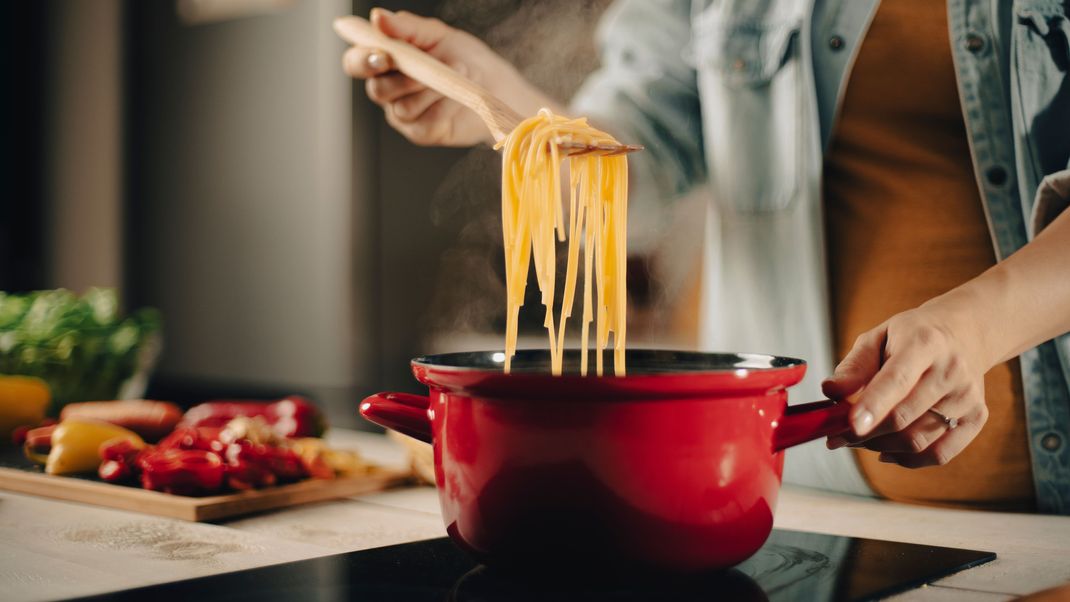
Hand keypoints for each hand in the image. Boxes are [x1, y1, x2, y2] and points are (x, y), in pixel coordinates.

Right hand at [341, 8, 551, 146]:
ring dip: (431, 90)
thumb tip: (377, 17)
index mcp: (384, 62)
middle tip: (424, 69)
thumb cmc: (463, 56)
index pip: (356, 62)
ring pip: (402, 108)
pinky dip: (444, 106)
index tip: (382, 54)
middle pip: (376, 90)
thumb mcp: (436, 35)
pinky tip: (457, 96)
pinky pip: (425, 122)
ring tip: (455, 75)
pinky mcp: (422, 133)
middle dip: (401, 79)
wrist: (495, 85)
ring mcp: (403, 115)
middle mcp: (388, 90)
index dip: (361, 60)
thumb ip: (405, 27)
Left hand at [822, 300, 989, 467]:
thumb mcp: (877, 339)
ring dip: (880, 447)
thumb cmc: (911, 337)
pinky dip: (908, 460)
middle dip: (865, 433)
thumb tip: (830, 392)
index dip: (873, 406)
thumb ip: (853, 367)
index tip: (851, 426)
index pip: (897, 380)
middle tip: (838, 436)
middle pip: (904, 417)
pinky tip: (887, 450)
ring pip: (918, 440)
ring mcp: (968, 396)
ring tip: (860, 438)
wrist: (964, 334)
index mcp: (924, 343)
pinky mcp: (977, 417)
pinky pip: (940, 454)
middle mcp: (951, 370)